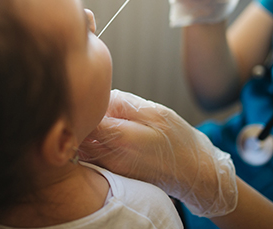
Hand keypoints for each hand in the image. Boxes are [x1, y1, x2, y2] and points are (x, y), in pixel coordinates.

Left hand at [80, 89, 237, 217]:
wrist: (195, 175)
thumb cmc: (179, 140)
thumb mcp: (156, 112)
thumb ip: (123, 103)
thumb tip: (99, 96)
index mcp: (120, 137)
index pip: (83, 120)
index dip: (81, 106)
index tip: (88, 96)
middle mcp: (110, 157)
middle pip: (77, 135)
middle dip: (80, 119)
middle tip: (90, 106)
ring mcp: (110, 170)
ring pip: (81, 148)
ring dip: (84, 132)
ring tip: (99, 121)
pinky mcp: (113, 176)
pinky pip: (90, 157)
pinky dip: (90, 145)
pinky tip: (103, 136)